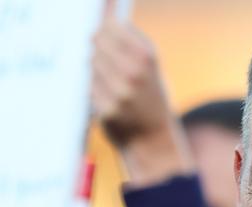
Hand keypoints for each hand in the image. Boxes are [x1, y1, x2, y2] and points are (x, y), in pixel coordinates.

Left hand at [91, 3, 192, 185]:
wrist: (154, 139)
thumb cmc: (150, 97)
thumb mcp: (150, 66)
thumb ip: (131, 39)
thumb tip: (107, 8)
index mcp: (148, 57)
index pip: (111, 26)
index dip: (106, 29)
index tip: (108, 34)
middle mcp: (134, 73)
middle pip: (97, 42)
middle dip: (99, 49)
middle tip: (111, 63)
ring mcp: (119, 93)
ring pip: (90, 64)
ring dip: (96, 70)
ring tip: (113, 83)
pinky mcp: (107, 110)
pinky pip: (88, 87)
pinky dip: (93, 90)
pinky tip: (108, 98)